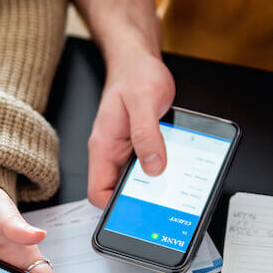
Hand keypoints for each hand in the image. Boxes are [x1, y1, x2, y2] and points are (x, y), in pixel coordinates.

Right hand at [87, 50, 174, 207]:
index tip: (134, 211)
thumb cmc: (136, 75)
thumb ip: (147, 134)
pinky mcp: (139, 146)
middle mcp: (111, 152)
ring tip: (171, 188)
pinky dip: (160, 171)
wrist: (138, 61)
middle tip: (160, 205)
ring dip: (151, 187)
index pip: (97, 191)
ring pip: (134, 182)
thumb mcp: (145, 101)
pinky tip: (175, 169)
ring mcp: (125, 151)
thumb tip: (154, 166)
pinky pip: (147, 168)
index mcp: (103, 146)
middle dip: (136, 202)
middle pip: (116, 192)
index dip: (113, 207)